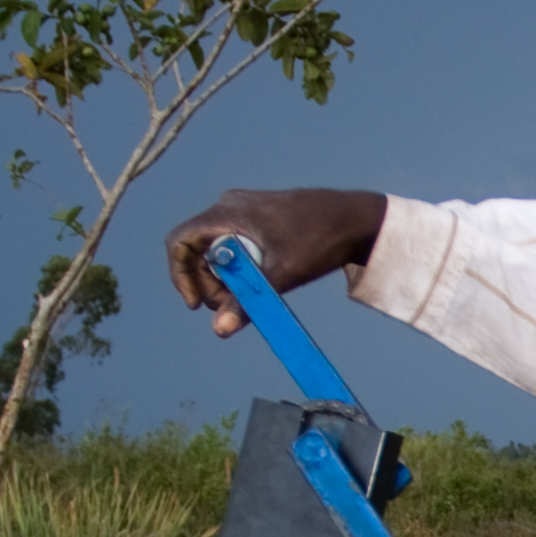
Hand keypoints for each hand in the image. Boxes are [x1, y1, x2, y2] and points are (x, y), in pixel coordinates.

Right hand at [165, 189, 389, 337]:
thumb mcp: (282, 275)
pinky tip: (262, 280)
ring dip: (224, 279)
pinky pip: (232, 245)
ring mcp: (241, 210)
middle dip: (207, 284)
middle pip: (195, 250)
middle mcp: (228, 207)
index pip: (180, 242)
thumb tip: (219, 329)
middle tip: (232, 306)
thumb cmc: (321, 240)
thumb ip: (247, 301)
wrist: (355, 218)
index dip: (180, 275)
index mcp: (228, 213)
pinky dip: (238, 268)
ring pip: (214, 250)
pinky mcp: (254, 218)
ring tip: (251, 295)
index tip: (197, 304)